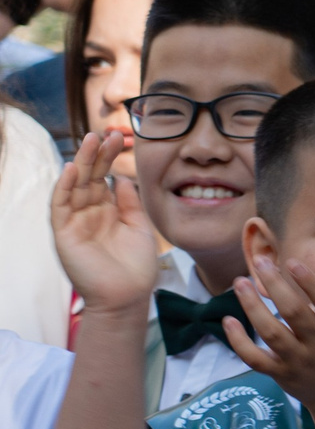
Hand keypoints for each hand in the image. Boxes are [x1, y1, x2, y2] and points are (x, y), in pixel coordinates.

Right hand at [49, 132, 161, 316]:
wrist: (127, 296)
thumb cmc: (136, 266)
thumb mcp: (139, 227)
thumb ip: (130, 202)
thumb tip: (122, 178)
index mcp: (107, 210)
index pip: (104, 177)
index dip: (110, 158)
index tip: (120, 138)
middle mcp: (88, 212)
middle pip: (89, 176)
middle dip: (97, 154)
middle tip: (106, 132)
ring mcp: (75, 221)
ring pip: (74, 185)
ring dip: (81, 163)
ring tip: (90, 141)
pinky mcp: (64, 233)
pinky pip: (60, 205)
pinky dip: (65, 186)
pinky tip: (73, 169)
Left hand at [224, 233, 314, 417]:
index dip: (309, 283)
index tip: (291, 262)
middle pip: (295, 314)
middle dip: (275, 287)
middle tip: (260, 262)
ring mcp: (300, 360)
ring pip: (272, 334)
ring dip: (253, 308)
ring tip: (239, 282)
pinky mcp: (281, 374)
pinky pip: (255, 359)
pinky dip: (239, 341)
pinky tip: (228, 319)